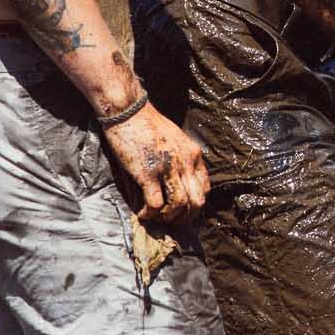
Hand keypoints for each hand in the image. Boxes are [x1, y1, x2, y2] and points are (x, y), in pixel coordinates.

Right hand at [103, 105, 209, 224]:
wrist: (129, 111)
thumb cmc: (148, 124)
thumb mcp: (176, 139)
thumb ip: (181, 158)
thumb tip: (178, 181)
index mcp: (194, 155)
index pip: (205, 188)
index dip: (195, 204)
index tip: (183, 211)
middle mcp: (185, 163)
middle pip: (197, 201)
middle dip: (186, 218)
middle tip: (172, 222)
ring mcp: (168, 169)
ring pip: (179, 206)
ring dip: (168, 218)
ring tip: (157, 219)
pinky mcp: (148, 174)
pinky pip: (156, 204)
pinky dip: (150, 214)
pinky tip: (143, 214)